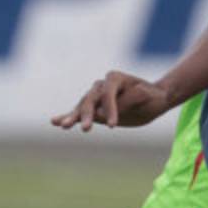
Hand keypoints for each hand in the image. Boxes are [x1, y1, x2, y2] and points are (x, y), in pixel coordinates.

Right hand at [51, 71, 169, 131]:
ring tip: (64, 126)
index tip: (113, 125)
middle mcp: (102, 85)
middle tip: (87, 129)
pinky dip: (67, 116)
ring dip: (74, 117)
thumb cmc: (153, 98)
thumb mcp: (149, 98)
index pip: (108, 94)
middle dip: (88, 114)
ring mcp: (95, 95)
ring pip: (82, 106)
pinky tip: (54, 122)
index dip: (109, 109)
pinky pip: (78, 112)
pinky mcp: (93, 108)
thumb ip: (136, 97)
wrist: (152, 101)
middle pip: (91, 99)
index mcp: (116, 78)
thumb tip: (133, 92)